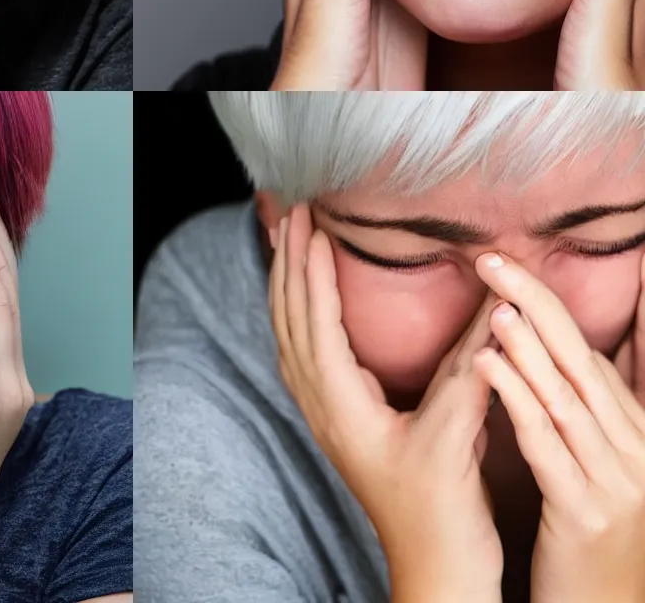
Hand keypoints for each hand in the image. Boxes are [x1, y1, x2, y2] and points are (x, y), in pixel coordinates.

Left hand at [269, 203, 502, 597]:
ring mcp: (323, 414)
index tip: (313, 224)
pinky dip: (297, 314)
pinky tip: (304, 303)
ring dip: (286, 284)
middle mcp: (320, 405)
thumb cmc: (439, 515)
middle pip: (291, 319)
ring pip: (289, 334)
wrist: (433, 572)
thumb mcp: (455, 438)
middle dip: (289, 263)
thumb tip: (493, 310)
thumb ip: (469, 372)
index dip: (313, 269)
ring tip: (286, 240)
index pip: (316, 320)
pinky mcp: (337, 419)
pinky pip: (301, 353)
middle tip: (293, 212)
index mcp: (339, 404)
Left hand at [473, 250, 644, 602]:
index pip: (591, 352)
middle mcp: (633, 447)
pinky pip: (545, 444)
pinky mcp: (585, 513)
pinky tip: (484, 364)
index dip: (551, 303)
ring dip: (529, 345)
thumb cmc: (590, 528)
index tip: (515, 258)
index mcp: (631, 429)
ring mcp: (614, 481)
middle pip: (581, 359)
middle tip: (492, 258)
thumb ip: (580, 406)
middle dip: (537, 303)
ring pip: (566, 398)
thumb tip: (557, 349)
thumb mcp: (595, 461)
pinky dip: (516, 398)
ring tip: (494, 303)